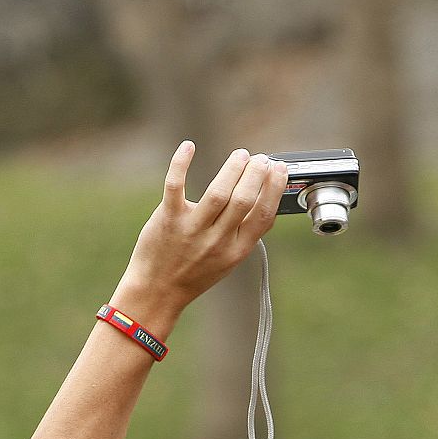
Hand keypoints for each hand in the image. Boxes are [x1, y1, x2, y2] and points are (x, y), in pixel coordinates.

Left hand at [114, 144, 287, 330]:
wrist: (157, 291)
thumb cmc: (194, 273)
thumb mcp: (229, 260)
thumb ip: (245, 233)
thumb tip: (266, 200)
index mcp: (236, 251)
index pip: (263, 216)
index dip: (274, 189)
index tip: (279, 169)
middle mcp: (217, 241)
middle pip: (242, 200)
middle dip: (255, 173)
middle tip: (259, 159)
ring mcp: (192, 230)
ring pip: (217, 192)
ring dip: (232, 168)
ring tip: (241, 155)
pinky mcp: (168, 220)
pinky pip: (175, 185)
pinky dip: (181, 163)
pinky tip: (189, 147)